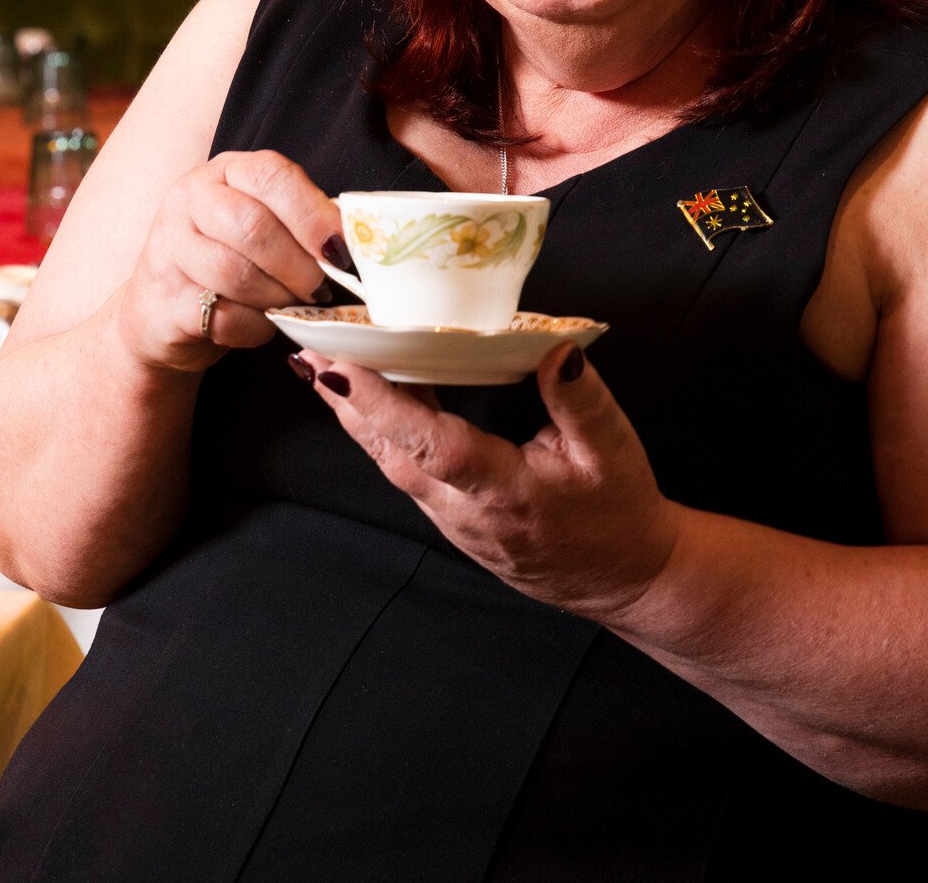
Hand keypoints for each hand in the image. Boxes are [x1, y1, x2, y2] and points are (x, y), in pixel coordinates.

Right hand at [110, 149, 339, 375]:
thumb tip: (354, 244)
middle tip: (319, 289)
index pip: (271, 175)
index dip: (312, 214)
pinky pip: (220, 315)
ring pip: (234, 273)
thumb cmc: (230, 264)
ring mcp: (169, 247)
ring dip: (276, 298)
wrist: (163, 313)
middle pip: (252, 226)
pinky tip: (260, 324)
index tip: (340, 251)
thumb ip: (303, 225)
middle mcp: (189, 198)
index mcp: (225, 172)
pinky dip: (254, 327)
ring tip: (289, 306)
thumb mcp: (265, 227)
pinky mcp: (163, 299)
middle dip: (298, 265)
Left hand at [295, 343, 680, 622]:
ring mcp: (452, 519)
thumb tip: (557, 352)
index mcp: (504, 490)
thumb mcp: (614, 452)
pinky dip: (377, 431)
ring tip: (319, 364)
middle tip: (307, 349)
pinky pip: (403, 469)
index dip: (383, 405)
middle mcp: (465, 510)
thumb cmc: (618, 513)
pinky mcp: (450, 518)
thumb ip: (581, 401)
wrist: (621, 577)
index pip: (433, 445)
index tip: (339, 367)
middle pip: (390, 453)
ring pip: (389, 463)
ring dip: (352, 415)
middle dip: (344, 401)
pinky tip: (363, 400)